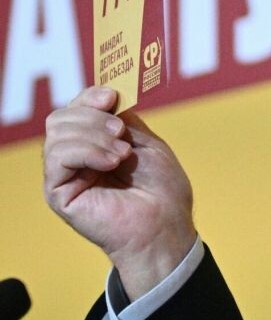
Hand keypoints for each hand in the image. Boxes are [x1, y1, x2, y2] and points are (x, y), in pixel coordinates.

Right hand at [43, 86, 196, 299]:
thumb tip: (106, 94)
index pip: (77, 109)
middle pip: (62, 117)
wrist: (165, 226)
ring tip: (122, 153)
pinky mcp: (58, 192)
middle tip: (121, 131)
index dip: (90, 96)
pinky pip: (56, 157)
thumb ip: (123, 119)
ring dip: (94, 135)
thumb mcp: (146, 143)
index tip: (112, 96)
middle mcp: (75, 158)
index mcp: (94, 144)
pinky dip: (86, 151)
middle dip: (92, 115)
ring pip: (58, 133)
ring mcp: (65, 175)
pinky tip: (111, 162)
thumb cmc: (162, 191)